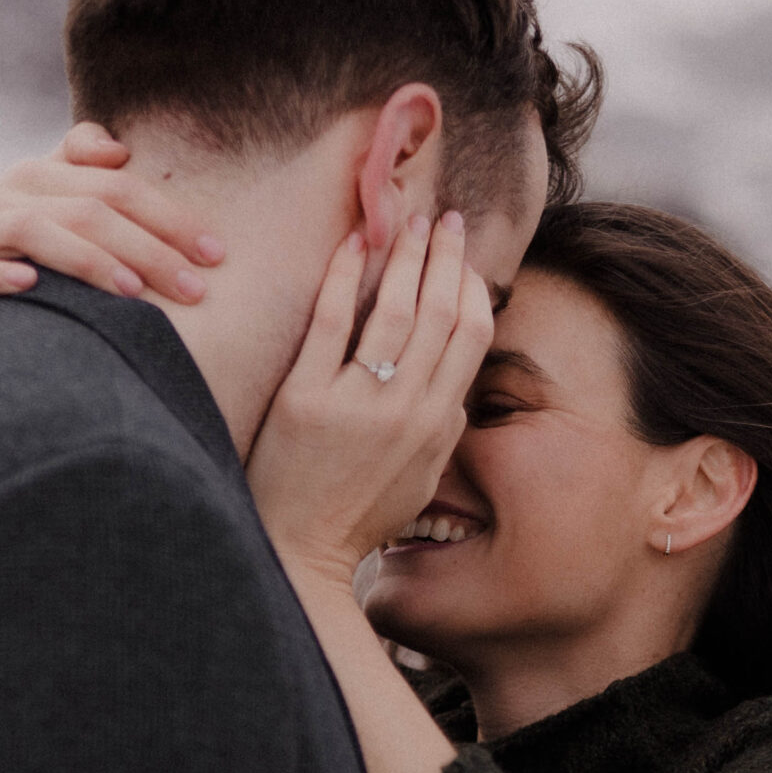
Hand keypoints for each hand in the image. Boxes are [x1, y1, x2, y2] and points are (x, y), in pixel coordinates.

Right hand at [0, 123, 224, 316]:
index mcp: (36, 178)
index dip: (168, 217)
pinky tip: (30, 286)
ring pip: (32, 232)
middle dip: (147, 248)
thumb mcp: (52, 215)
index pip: (114, 186)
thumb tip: (119, 150)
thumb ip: (85, 176)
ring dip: (87, 261)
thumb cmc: (12, 262)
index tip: (216, 254)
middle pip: (84, 210)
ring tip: (133, 292)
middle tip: (194, 289)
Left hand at [249, 211, 492, 587]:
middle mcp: (405, 409)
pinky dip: (344, 275)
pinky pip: (331, 321)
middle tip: (446, 220)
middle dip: (445, 258)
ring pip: (393, 310)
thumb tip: (453, 381)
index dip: (472, 289)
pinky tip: (351, 243)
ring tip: (407, 221)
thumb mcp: (421, 478)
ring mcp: (356, 401)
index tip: (466, 259)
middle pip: (438, 314)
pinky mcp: (306, 396)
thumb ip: (442, 428)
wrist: (298, 553)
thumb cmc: (358, 517)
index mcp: (437, 425)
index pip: (470, 339)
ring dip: (404, 257)